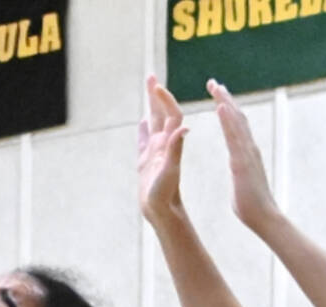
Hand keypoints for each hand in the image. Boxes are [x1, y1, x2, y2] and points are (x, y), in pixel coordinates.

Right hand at [137, 75, 188, 221]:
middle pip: (161, 113)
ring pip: (153, 123)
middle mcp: (164, 145)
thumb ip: (174, 149)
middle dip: (155, 94)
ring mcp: (155, 153)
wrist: (163, 213)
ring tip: (148, 90)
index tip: (155, 86)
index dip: (164, 99)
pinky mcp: (148, 162)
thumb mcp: (170, 171)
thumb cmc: (165, 195)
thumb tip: (182, 127)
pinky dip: (143, 129)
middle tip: (150, 75)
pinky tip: (142, 122)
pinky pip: (144, 140)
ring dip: (151, 106)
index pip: (171, 114)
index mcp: (170, 144)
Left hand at [207, 79, 279, 232]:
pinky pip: (234, 136)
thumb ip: (240, 170)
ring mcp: (247, 152)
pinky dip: (228, 120)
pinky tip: (220, 106)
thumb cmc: (251, 205)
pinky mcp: (243, 161)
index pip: (236, 125)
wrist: (263, 217)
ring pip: (236, 121)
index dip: (227, 109)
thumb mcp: (242, 181)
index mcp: (246, 152)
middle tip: (213, 82)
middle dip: (225, 98)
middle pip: (237, 117)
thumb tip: (238, 168)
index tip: (218, 95)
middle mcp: (249, 147)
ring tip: (215, 86)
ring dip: (225, 102)